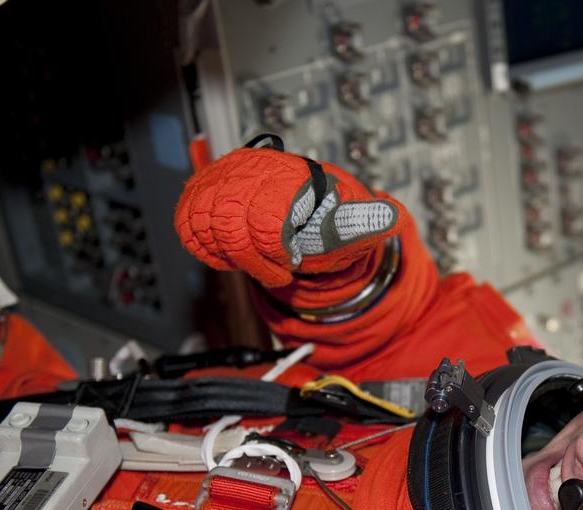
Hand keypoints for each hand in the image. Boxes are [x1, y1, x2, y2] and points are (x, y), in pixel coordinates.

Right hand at [175, 147, 399, 286]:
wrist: (298, 207)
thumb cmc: (324, 218)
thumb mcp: (350, 224)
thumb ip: (367, 221)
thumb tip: (394, 216)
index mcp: (287, 174)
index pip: (264, 225)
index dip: (274, 256)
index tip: (289, 264)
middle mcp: (250, 169)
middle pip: (230, 229)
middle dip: (252, 259)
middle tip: (276, 267)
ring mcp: (221, 178)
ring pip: (205, 228)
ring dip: (231, 254)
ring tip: (258, 258)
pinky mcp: (200, 191)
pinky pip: (188, 226)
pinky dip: (207, 247)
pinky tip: (233, 251)